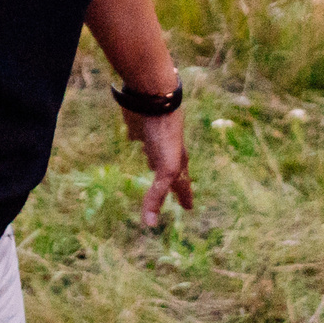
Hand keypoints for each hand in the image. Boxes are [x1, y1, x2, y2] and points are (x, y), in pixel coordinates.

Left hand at [121, 109, 192, 227]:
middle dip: (172, 184)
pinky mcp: (137, 128)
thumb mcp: (165, 169)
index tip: (189, 208)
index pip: (183, 184)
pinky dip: (137, 143)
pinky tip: (134, 142)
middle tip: (174, 194)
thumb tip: (150, 224)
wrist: (153, 98)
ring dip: (154, 164)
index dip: (185, 196)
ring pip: (154, 156)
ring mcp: (153, 140)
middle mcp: (167, 152)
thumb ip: (157, 195)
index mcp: (177, 162)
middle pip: (170, 172)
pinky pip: (137, 138)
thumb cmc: (165, 135)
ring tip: (152, 167)